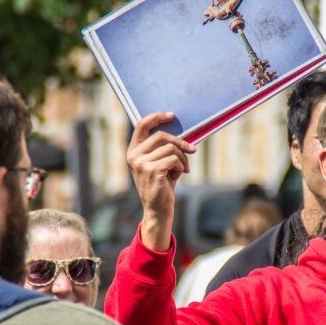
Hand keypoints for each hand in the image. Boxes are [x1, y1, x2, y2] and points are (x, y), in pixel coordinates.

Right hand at [127, 112, 195, 250]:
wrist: (158, 208)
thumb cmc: (162, 185)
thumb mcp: (160, 163)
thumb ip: (164, 148)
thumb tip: (181, 134)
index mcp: (133, 151)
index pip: (141, 125)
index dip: (156, 117)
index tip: (172, 116)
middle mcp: (134, 156)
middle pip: (161, 136)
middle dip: (180, 142)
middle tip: (192, 150)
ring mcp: (141, 163)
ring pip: (170, 148)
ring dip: (182, 158)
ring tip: (182, 169)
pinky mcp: (152, 170)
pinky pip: (174, 159)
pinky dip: (181, 166)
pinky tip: (180, 174)